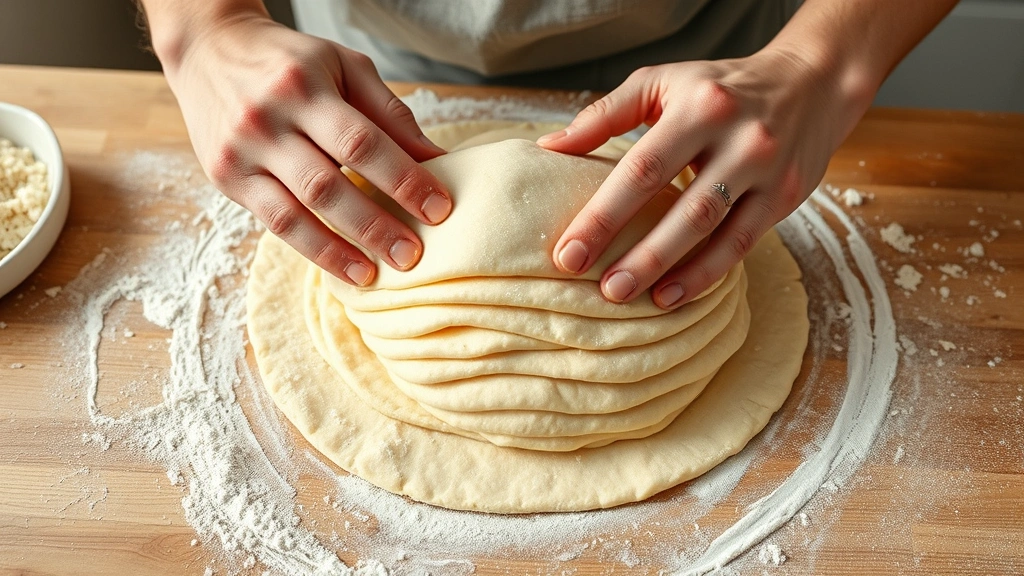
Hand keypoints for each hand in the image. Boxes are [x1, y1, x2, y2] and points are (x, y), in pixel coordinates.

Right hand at [159, 12, 451, 285]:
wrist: (209, 50)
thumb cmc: (289, 61)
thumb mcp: (344, 67)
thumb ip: (390, 113)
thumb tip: (437, 159)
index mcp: (304, 86)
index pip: (361, 142)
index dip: (402, 179)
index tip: (439, 208)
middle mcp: (268, 120)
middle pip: (328, 184)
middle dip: (375, 225)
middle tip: (413, 254)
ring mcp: (242, 152)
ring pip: (297, 211)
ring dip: (341, 249)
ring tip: (377, 274)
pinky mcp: (226, 177)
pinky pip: (274, 223)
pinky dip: (313, 249)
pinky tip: (344, 268)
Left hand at [539, 47, 870, 308]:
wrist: (810, 82)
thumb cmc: (718, 87)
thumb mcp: (662, 83)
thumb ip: (605, 116)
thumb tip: (549, 148)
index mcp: (699, 107)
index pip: (642, 169)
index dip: (604, 215)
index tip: (569, 253)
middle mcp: (739, 138)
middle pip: (683, 207)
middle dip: (640, 255)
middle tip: (601, 290)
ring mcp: (767, 170)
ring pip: (716, 231)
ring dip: (672, 271)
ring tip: (632, 298)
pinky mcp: (785, 196)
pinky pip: (742, 243)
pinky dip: (707, 274)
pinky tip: (674, 295)